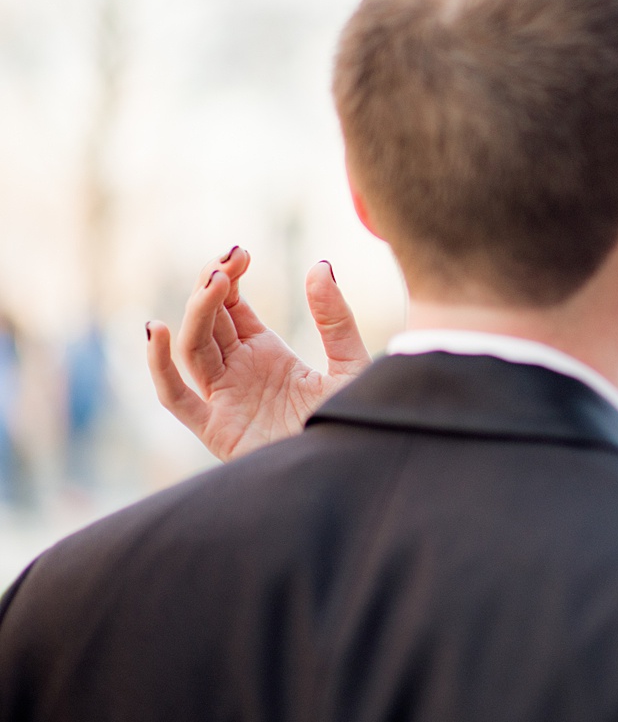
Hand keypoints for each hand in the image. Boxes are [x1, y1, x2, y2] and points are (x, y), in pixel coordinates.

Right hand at [146, 246, 371, 460]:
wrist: (351, 468)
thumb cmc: (354, 422)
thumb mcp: (351, 363)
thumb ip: (336, 319)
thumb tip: (320, 265)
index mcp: (266, 354)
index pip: (232, 307)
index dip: (230, 277)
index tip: (241, 252)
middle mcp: (238, 372)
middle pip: (208, 321)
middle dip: (213, 286)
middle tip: (229, 260)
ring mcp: (224, 399)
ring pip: (193, 349)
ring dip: (197, 314)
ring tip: (215, 283)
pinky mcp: (216, 429)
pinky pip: (176, 396)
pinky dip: (159, 366)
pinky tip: (158, 330)